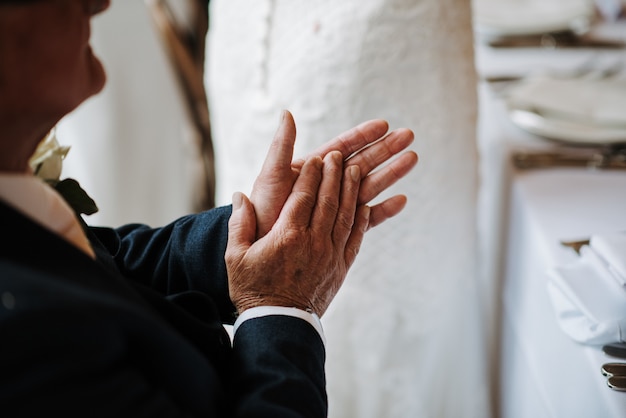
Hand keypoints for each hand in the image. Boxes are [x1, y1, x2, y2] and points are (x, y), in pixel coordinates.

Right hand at [226, 152, 368, 315]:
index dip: (312, 175)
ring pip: (346, 215)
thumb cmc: (253, 290)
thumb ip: (239, 224)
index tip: (318, 158)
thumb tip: (240, 196)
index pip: (304, 195)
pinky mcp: (341, 268)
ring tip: (356, 170)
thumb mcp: (236, 257)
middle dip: (335, 174)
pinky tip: (366, 206)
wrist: (279, 325)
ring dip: (352, 190)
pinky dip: (363, 220)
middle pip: (329, 200)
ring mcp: (330, 255)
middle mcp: (313, 241)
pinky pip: (355, 238)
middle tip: (339, 156)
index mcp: (287, 235)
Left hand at [250, 110, 417, 236]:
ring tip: (413, 159)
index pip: (343, 147)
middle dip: (385, 149)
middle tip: (409, 136)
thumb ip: (282, 147)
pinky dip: (384, 210)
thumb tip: (287, 112)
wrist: (262, 251)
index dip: (363, 135)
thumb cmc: (263, 212)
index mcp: (312, 170)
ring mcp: (335, 208)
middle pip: (362, 163)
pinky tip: (402, 201)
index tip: (383, 124)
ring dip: (391, 173)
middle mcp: (327, 187)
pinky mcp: (340, 230)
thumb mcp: (271, 176)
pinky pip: (366, 219)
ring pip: (369, 186)